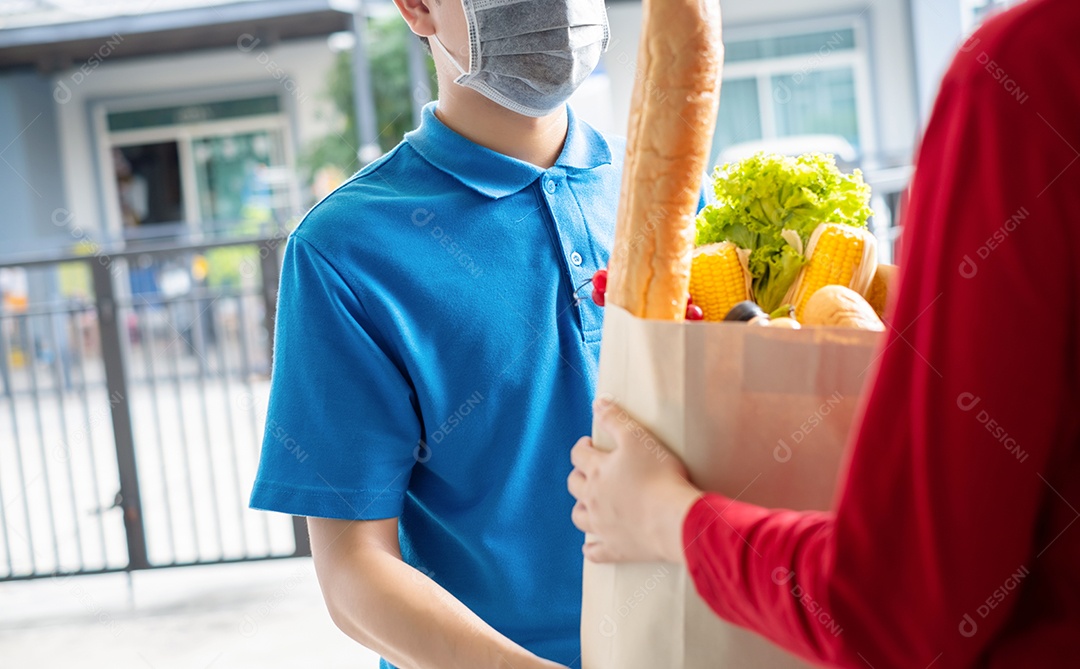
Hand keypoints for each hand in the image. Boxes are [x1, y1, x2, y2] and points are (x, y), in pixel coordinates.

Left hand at [568, 398, 701, 563]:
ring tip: (589, 503)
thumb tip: (597, 402)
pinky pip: (596, 552)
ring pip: (579, 517)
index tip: (590, 443)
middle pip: (574, 485)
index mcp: (597, 471)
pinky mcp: (616, 549)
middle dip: (578, 474)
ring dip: (581, 508)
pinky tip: (590, 547)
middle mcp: (593, 499)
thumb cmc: (659, 476)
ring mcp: (602, 526)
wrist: (675, 520)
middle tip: (590, 469)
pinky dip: (591, 549)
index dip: (582, 446)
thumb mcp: (638, 438)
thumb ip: (616, 418)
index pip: (578, 454)